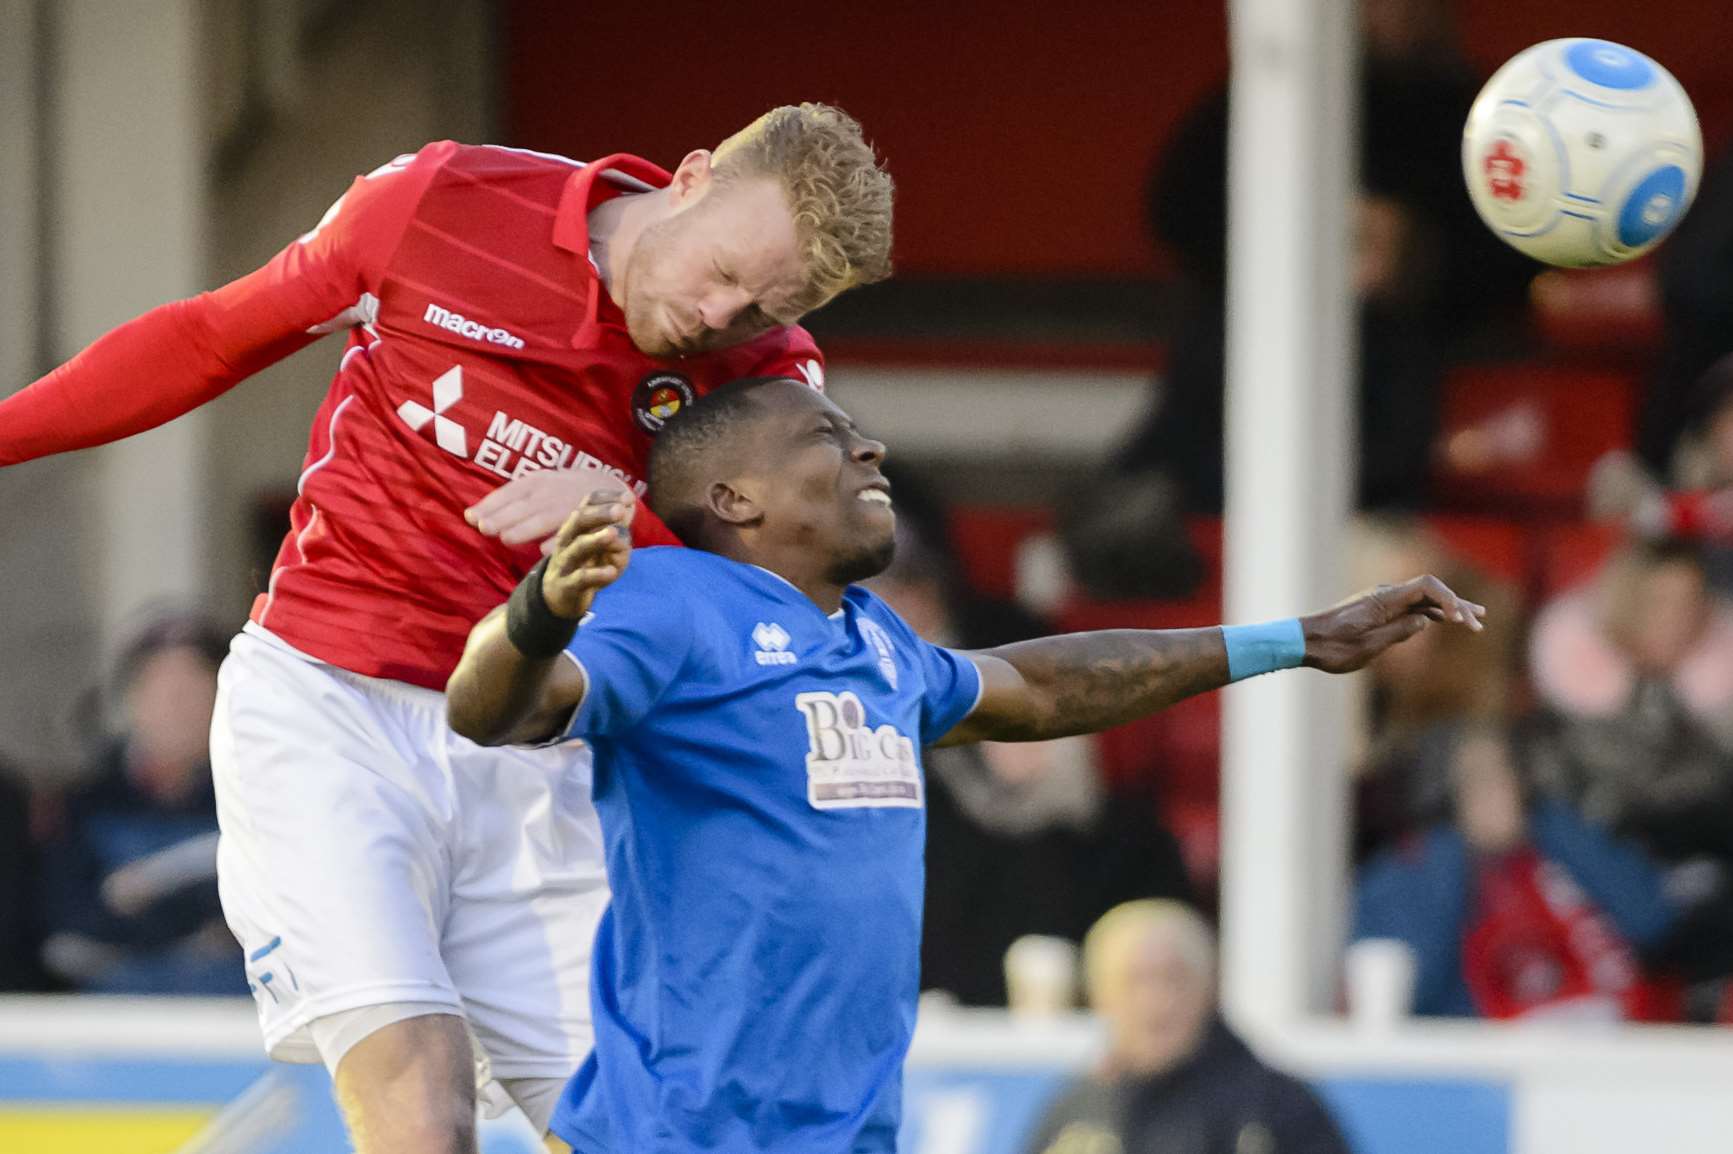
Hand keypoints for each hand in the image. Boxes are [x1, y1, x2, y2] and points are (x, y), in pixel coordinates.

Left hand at [467, 465, 636, 554]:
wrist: (612, 489)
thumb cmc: (564, 492)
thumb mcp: (538, 489)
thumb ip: (509, 503)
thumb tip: (470, 516)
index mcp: (537, 482)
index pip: (509, 492)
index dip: (490, 504)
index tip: (470, 517)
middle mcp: (552, 491)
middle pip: (524, 505)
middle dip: (503, 516)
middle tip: (484, 528)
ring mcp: (571, 504)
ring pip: (545, 517)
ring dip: (526, 528)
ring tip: (507, 539)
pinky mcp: (589, 519)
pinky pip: (571, 530)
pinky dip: (558, 540)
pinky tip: (544, 551)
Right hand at [539, 490, 632, 618]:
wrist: (560, 595)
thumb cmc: (587, 563)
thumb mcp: (603, 544)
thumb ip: (616, 526)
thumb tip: (629, 507)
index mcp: (577, 525)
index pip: (588, 504)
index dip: (607, 498)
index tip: (628, 498)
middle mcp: (568, 539)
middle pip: (579, 520)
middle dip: (600, 513)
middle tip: (620, 510)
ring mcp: (566, 562)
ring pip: (578, 547)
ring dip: (596, 539)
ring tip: (613, 533)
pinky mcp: (567, 585)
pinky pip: (580, 578)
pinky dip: (596, 574)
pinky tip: (612, 572)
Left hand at [1299, 574, 1484, 673]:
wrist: (1304, 641)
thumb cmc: (1332, 647)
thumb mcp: (1368, 646)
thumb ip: (1399, 632)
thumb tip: (1425, 620)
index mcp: (1384, 599)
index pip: (1426, 586)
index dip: (1448, 598)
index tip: (1458, 619)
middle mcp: (1385, 595)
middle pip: (1429, 592)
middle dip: (1456, 605)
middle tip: (1478, 623)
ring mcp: (1382, 602)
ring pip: (1422, 600)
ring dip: (1447, 609)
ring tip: (1474, 619)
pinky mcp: (1378, 611)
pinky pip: (1410, 608)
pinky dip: (1430, 614)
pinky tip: (1445, 620)